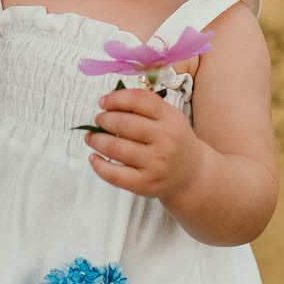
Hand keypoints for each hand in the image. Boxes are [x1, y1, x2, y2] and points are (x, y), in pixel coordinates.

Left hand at [84, 87, 204, 200]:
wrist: (191, 175)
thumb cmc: (174, 140)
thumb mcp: (169, 117)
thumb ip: (144, 105)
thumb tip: (109, 99)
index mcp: (171, 119)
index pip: (139, 100)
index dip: (116, 98)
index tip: (103, 102)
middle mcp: (165, 140)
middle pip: (123, 124)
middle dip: (103, 120)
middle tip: (99, 120)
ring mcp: (156, 164)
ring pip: (115, 147)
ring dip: (96, 140)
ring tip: (91, 137)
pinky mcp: (145, 184)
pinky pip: (114, 174)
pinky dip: (98, 165)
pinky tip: (94, 157)